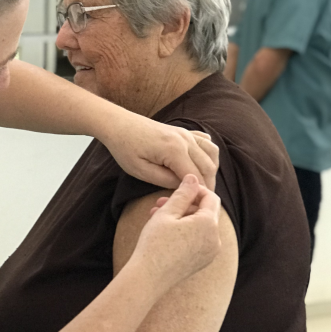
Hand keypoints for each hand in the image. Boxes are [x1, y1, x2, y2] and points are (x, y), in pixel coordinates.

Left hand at [100, 111, 218, 190]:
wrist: (119, 124)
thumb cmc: (125, 148)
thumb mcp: (140, 171)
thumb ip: (164, 180)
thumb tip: (183, 187)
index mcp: (174, 150)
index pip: (196, 177)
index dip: (198, 193)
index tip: (196, 207)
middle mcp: (185, 139)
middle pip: (208, 166)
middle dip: (208, 185)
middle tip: (201, 201)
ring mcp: (186, 133)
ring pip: (212, 153)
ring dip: (211, 170)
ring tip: (202, 185)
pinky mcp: (184, 131)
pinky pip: (206, 142)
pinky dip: (209, 155)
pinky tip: (201, 165)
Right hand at [128, 175, 221, 293]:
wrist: (149, 277)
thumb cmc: (155, 243)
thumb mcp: (167, 213)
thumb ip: (183, 193)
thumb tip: (193, 178)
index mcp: (209, 224)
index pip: (210, 197)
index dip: (195, 189)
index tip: (176, 189)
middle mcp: (215, 239)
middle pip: (206, 212)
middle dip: (186, 204)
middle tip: (162, 202)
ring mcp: (210, 253)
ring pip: (201, 226)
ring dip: (183, 217)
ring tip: (158, 216)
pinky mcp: (202, 262)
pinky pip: (198, 240)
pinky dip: (186, 232)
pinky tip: (165, 232)